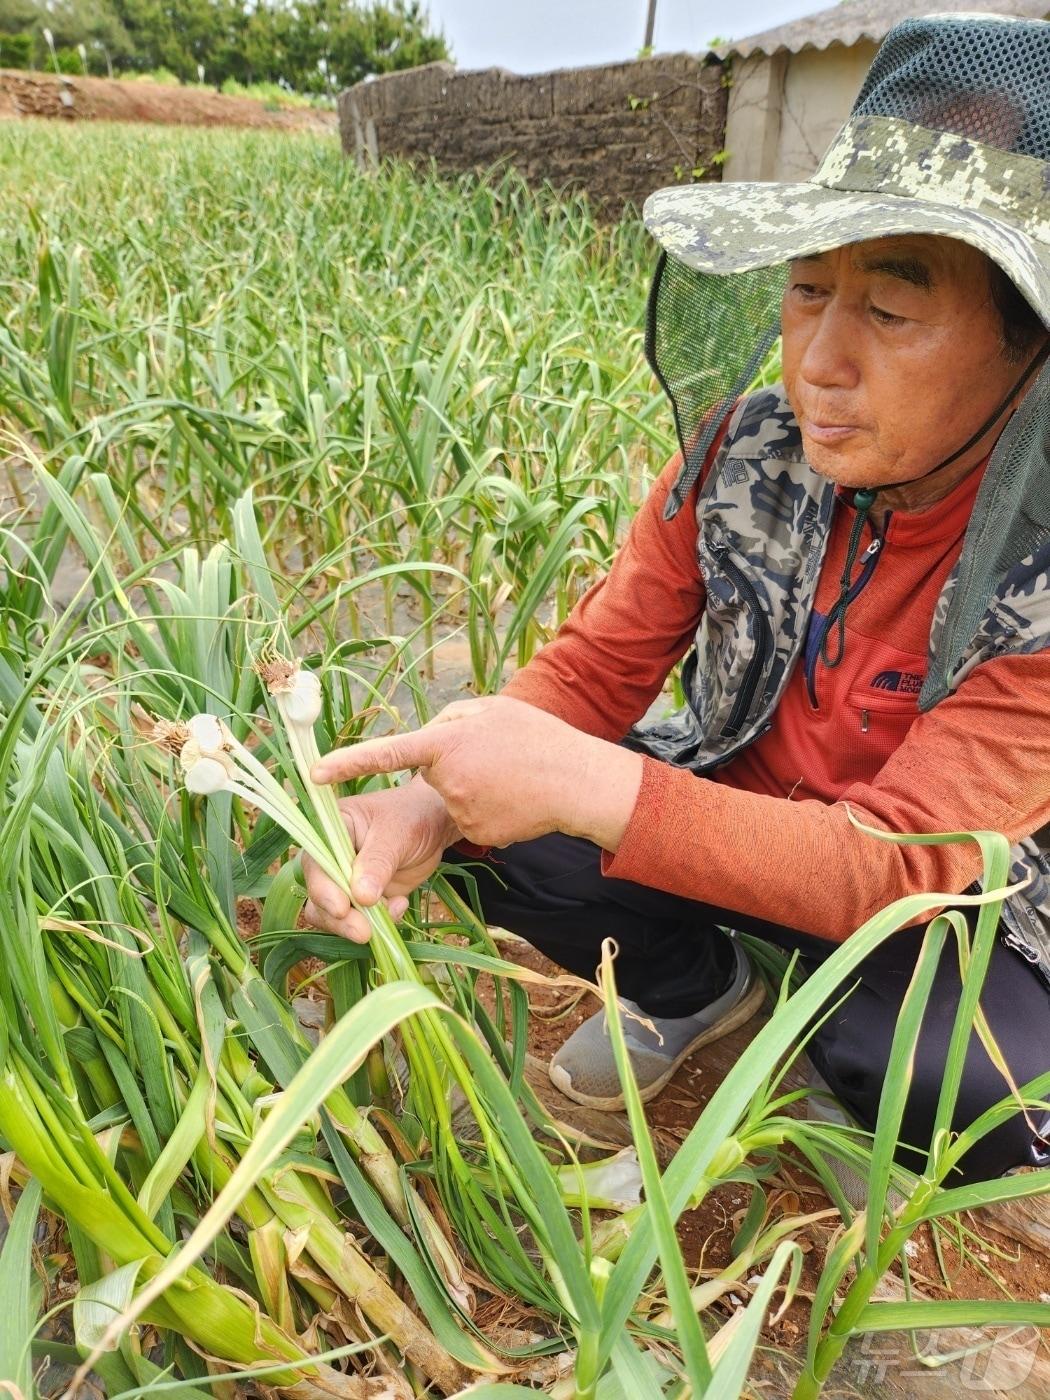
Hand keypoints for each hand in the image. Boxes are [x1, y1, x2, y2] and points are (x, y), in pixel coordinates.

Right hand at [302, 778, 458, 941]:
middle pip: (319, 896)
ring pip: (334, 915)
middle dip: (340, 918)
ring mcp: (345, 882)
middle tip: (363, 932)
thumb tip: (361, 896)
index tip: (341, 908)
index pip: (315, 864)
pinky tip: (401, 904)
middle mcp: (330, 860)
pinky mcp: (363, 899)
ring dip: (358, 924)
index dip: (323, 889)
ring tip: (392, 912)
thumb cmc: (411, 816)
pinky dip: (380, 921)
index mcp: (329, 833)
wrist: (434, 825)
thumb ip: (378, 862)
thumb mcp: (396, 833)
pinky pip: (361, 920)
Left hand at [311, 696, 642, 852]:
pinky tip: (512, 800)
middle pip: (429, 775)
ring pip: (448, 800)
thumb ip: (451, 720)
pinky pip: (466, 820)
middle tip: (493, 757)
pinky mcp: (475, 834)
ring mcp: (461, 811)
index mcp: (446, 743)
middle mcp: (446, 780)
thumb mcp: (492, 710)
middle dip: (450, 766)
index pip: (386, 753)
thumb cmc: (539, 739)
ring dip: (471, 789)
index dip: (347, 763)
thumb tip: (429, 734)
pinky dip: (486, 810)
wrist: (579, 784)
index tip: (313, 773)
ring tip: (508, 778)